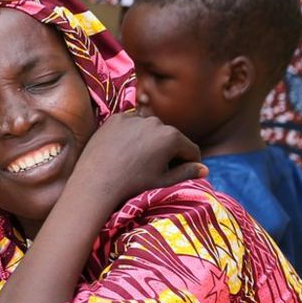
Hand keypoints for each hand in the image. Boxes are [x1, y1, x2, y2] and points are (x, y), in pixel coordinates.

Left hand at [71, 113, 206, 204]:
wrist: (96, 181)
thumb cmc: (133, 185)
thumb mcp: (164, 182)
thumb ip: (186, 173)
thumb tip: (204, 169)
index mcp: (172, 137)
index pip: (190, 149)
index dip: (190, 163)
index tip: (184, 171)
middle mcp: (155, 121)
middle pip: (169, 137)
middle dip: (168, 151)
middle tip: (157, 168)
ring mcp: (134, 117)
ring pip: (149, 129)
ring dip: (149, 140)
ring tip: (138, 160)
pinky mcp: (115, 118)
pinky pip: (130, 125)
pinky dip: (131, 135)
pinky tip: (124, 150)